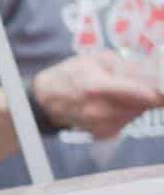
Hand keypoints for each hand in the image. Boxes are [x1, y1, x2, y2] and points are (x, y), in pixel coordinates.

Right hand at [31, 52, 163, 139]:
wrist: (43, 100)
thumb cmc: (69, 74)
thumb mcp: (94, 59)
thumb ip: (124, 64)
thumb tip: (152, 69)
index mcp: (97, 87)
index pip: (142, 94)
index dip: (160, 91)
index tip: (163, 86)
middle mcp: (100, 110)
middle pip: (144, 104)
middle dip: (149, 93)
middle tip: (146, 83)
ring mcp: (101, 125)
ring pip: (137, 113)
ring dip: (138, 102)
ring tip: (121, 91)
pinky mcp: (103, 134)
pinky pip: (127, 121)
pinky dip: (127, 112)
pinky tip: (113, 104)